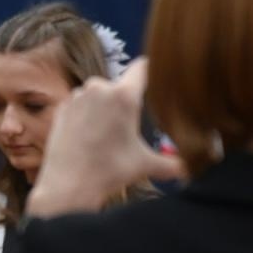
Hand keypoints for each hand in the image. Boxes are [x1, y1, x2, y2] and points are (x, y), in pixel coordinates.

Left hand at [26, 57, 185, 215]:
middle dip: (125, 101)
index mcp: (124, 95)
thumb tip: (190, 168)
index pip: (143, 67)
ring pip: (98, 95)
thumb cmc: (108, 172)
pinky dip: (85, 116)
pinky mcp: (62, 107)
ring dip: (104, 108)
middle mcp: (99, 87)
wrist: (68, 185)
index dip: (152, 70)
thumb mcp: (145, 165)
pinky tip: (88, 137)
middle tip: (127, 126)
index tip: (157, 77)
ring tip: (105, 135)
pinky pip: (80, 105)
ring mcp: (77, 96)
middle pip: (120, 86)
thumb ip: (173, 163)